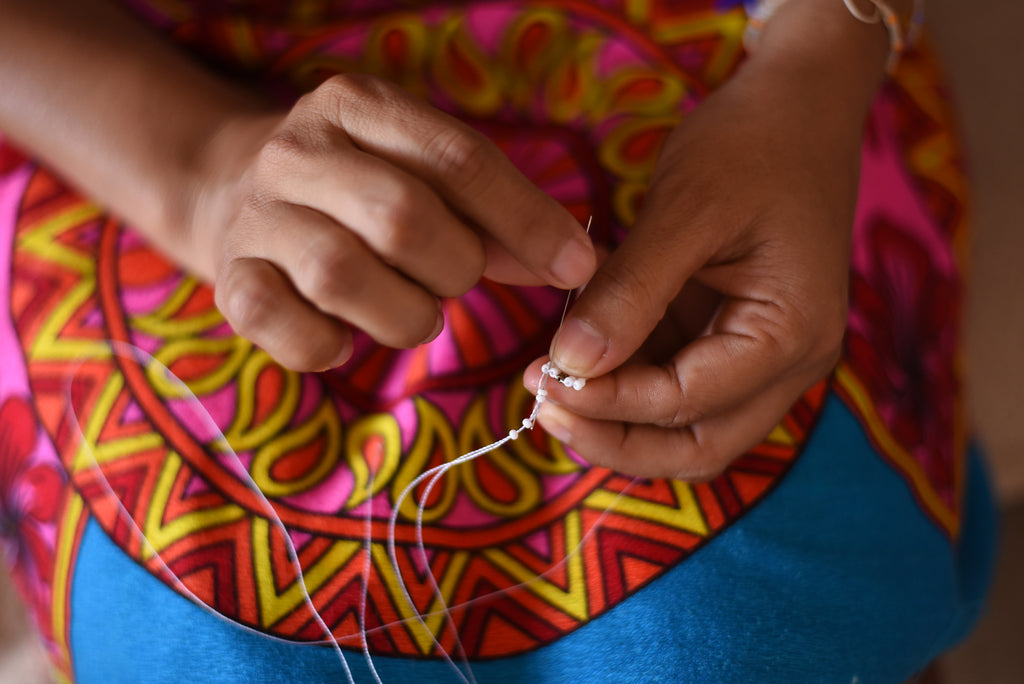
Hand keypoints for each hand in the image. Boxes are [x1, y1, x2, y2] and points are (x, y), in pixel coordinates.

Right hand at [189, 74, 595, 370]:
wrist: (232, 190)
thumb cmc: (359, 188)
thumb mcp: (423, 176)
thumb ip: (492, 214)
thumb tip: (575, 262)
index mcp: (357, 105)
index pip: (457, 158)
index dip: (525, 219)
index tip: (576, 267)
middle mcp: (296, 149)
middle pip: (401, 217)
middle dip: (455, 268)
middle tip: (457, 280)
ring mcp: (254, 215)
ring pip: (342, 274)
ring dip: (404, 314)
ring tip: (413, 312)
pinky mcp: (229, 279)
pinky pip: (290, 329)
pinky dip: (334, 347)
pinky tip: (348, 336)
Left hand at [525, 49, 871, 480]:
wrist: (797, 104)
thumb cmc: (753, 145)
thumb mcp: (687, 210)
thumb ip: (631, 292)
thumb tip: (571, 365)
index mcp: (790, 336)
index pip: (688, 404)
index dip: (609, 403)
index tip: (541, 378)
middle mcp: (787, 362)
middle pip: (697, 446)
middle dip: (616, 440)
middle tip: (544, 407)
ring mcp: (761, 355)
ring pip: (684, 425)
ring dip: (618, 416)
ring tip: (550, 383)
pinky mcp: (729, 335)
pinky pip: (675, 380)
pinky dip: (626, 376)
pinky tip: (579, 343)